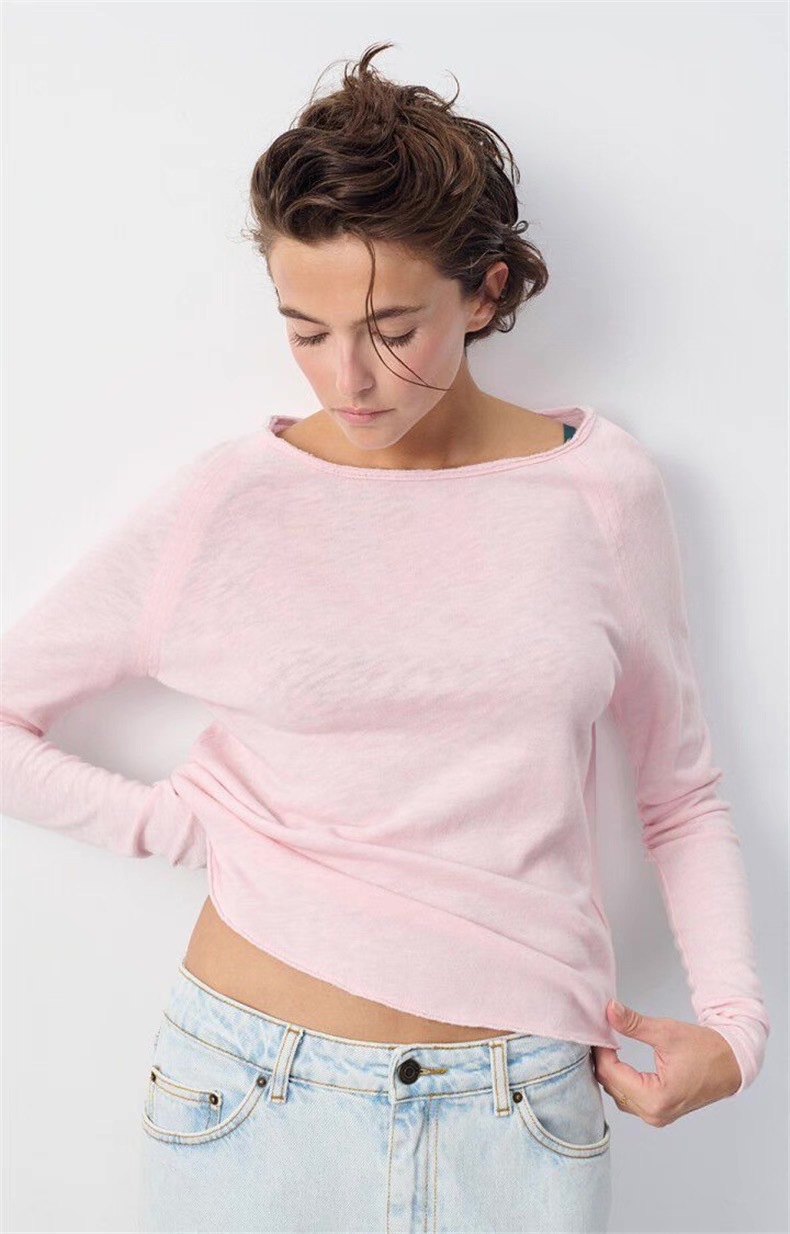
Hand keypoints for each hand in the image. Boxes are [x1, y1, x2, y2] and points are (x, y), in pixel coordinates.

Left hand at [591, 1000, 741, 1125]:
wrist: (731, 1063)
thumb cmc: (705, 1049)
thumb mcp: (667, 1032)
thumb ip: (634, 1023)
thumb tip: (609, 1010)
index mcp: (656, 1098)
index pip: (611, 1074)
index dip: (600, 1050)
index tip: (597, 1031)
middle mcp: (654, 1114)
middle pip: (611, 1086)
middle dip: (602, 1060)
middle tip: (598, 1035)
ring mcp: (656, 1116)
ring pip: (618, 1094)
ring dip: (609, 1071)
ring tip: (606, 1046)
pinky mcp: (658, 1112)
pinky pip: (629, 1098)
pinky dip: (620, 1080)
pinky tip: (617, 1062)